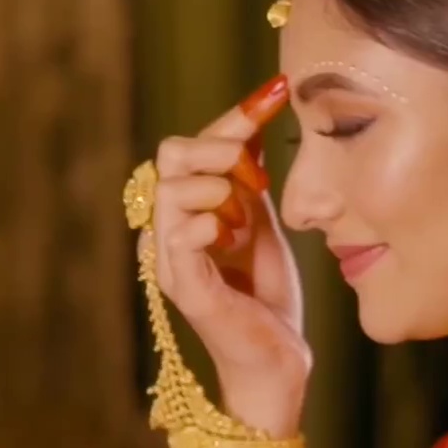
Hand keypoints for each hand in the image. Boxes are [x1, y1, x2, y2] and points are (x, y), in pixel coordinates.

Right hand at [152, 77, 309, 435]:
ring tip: (245, 214)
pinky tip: (232, 234)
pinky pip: (179, 236)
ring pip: (171, 189)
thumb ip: (247, 177)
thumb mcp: (259, 219)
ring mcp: (170, 259)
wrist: (277, 356)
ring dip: (218, 188)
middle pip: (171, 155)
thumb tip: (256, 120)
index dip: (233, 116)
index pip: (194, 144)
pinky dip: (209, 223)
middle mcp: (168, 229)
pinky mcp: (182, 288)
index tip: (279, 91)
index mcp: (186, 210)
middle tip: (257, 175)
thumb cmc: (266, 292)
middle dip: (219, 149)